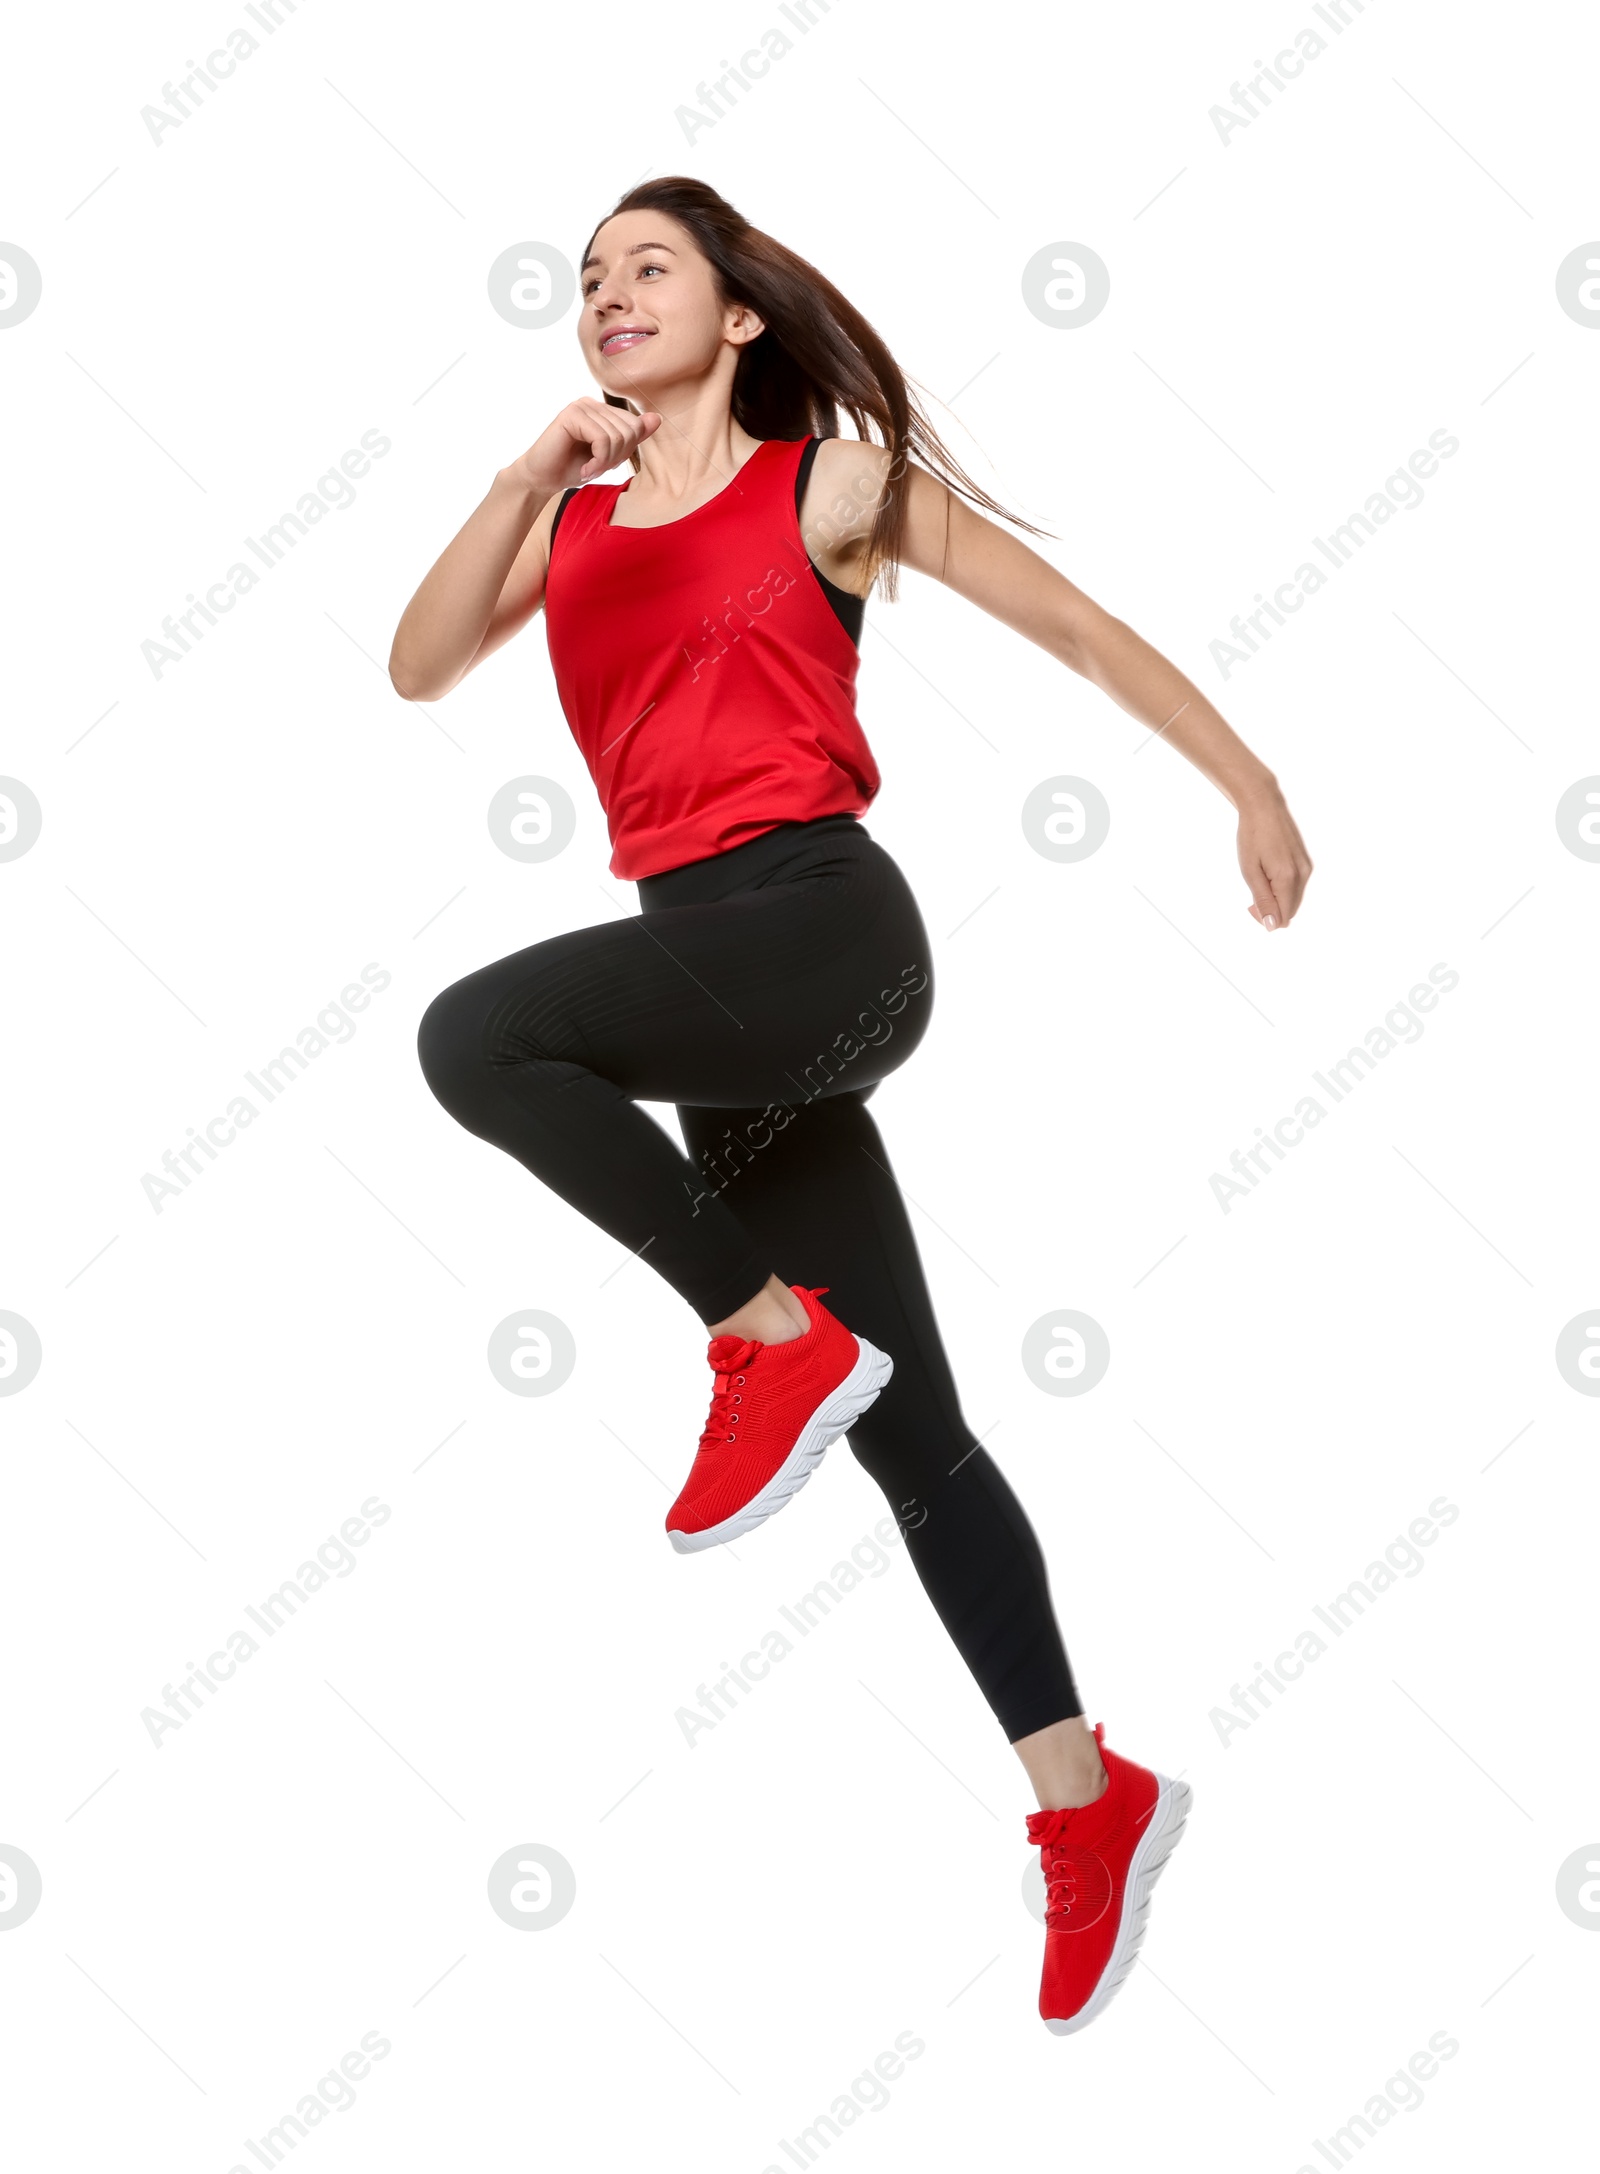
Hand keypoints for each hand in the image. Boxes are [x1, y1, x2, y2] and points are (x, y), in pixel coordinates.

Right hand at [507, 397, 661, 496]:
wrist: (542, 479)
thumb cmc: (573, 467)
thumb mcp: (610, 455)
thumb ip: (633, 437)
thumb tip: (657, 418)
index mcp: (603, 410)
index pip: (637, 426)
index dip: (625, 452)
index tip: (605, 463)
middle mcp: (593, 403)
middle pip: (630, 430)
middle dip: (617, 457)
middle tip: (597, 467)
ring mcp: (582, 406)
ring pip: (617, 436)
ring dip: (605, 462)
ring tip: (589, 468)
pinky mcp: (572, 414)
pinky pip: (602, 438)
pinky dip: (597, 461)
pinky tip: (584, 469)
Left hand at [1236, 788, 1311, 929]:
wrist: (1264, 806)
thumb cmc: (1253, 836)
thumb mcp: (1250, 871)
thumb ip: (1263, 899)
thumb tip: (1272, 925)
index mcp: (1288, 878)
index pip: (1283, 917)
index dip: (1265, 918)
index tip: (1249, 905)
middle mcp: (1303, 875)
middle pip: (1290, 910)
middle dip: (1271, 911)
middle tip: (1251, 896)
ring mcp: (1306, 868)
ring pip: (1293, 899)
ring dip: (1277, 900)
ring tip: (1259, 882)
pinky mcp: (1306, 862)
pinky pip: (1296, 887)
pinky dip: (1282, 889)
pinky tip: (1269, 875)